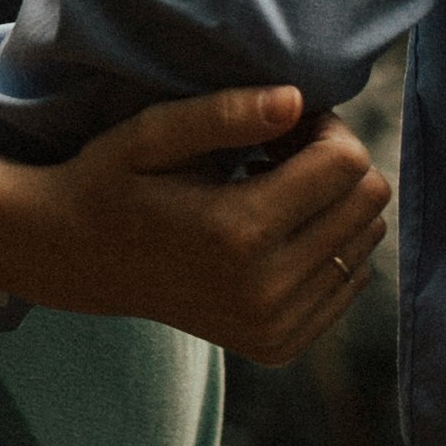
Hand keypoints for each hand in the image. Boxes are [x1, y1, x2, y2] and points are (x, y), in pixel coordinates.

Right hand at [18, 85, 393, 367]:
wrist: (77, 259)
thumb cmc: (115, 181)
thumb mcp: (154, 134)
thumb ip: (225, 114)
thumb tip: (296, 101)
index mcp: (239, 233)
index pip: (347, 164)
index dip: (325, 128)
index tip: (281, 127)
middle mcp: (265, 290)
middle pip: (367, 204)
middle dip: (333, 166)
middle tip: (276, 156)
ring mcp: (274, 326)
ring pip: (365, 243)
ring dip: (330, 207)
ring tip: (270, 194)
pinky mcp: (278, 345)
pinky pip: (350, 282)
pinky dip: (325, 248)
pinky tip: (273, 232)